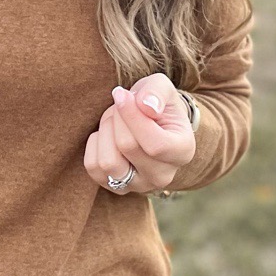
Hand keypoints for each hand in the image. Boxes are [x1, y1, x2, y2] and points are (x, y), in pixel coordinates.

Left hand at [83, 72, 195, 194]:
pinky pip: (93, 167)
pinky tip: (107, 135)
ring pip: (108, 162)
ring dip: (105, 132)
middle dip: (118, 117)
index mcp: (183, 151)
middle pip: (127, 147)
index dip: (132, 116)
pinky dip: (95, 145)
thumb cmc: (156, 104)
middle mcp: (163, 175)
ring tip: (114, 120)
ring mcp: (139, 186)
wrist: (152, 123)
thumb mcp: (161, 87)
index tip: (121, 94)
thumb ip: (156, 91)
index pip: (155, 144)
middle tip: (122, 105)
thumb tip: (146, 106)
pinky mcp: (116, 187)